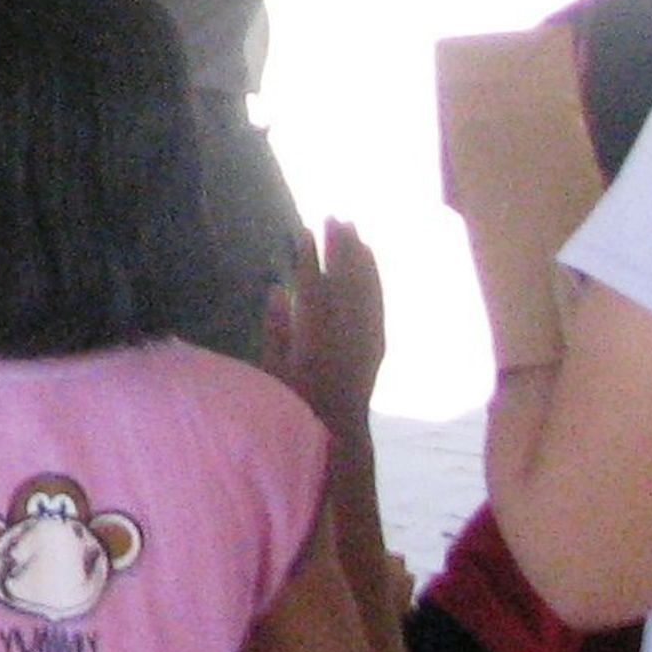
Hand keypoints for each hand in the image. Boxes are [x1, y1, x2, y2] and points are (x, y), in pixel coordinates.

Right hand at [264, 220, 388, 423]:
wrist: (339, 436)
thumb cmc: (297, 407)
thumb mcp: (273, 373)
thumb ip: (275, 331)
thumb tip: (277, 290)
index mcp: (314, 342)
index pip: (312, 290)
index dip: (307, 258)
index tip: (303, 230)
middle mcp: (345, 336)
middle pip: (343, 282)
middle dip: (339, 247)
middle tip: (333, 216)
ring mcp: (366, 338)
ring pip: (364, 289)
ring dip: (358, 256)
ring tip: (353, 228)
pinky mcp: (378, 343)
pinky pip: (378, 302)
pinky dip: (374, 277)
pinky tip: (370, 258)